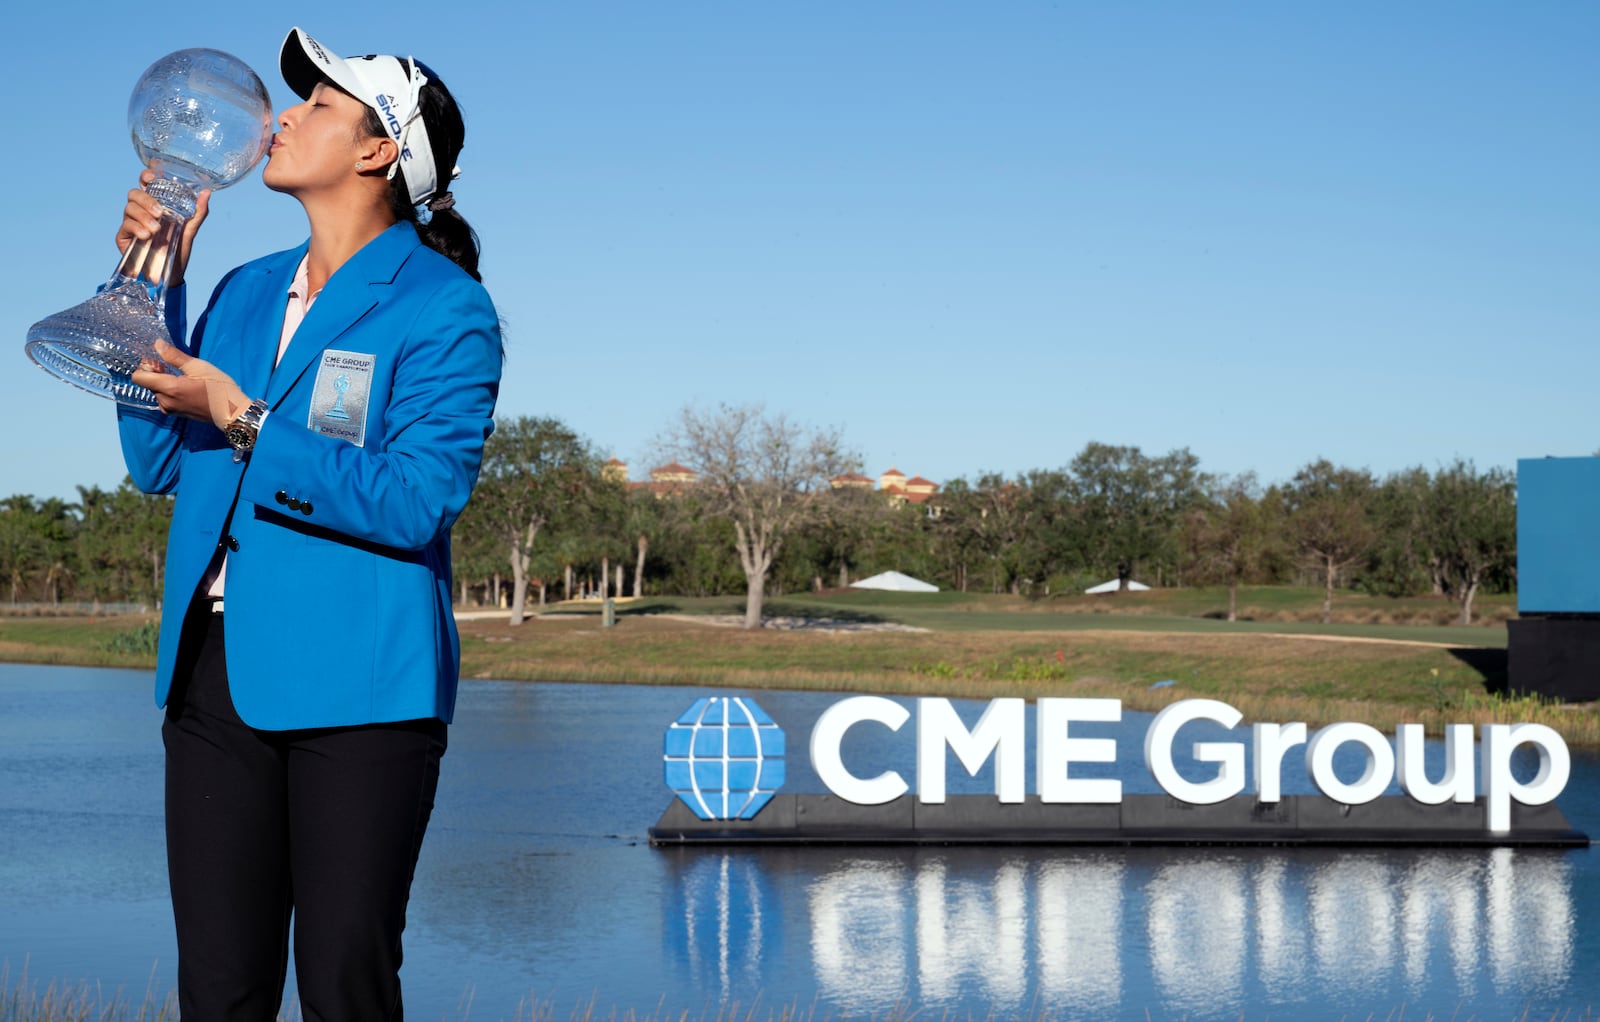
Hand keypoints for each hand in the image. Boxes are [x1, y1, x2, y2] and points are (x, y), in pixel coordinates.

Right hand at [116, 170, 210, 285]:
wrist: (172, 274)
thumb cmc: (178, 249)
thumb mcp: (190, 230)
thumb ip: (197, 212)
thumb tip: (207, 192)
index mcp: (154, 205)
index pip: (145, 185)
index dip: (145, 177)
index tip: (151, 177)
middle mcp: (140, 211)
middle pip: (134, 194)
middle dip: (146, 200)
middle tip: (160, 212)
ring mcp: (130, 223)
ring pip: (129, 208)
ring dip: (143, 216)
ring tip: (156, 229)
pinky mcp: (124, 237)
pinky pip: (125, 226)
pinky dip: (136, 228)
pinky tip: (146, 235)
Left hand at [132, 340, 250, 428]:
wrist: (233, 413)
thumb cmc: (219, 388)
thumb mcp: (199, 367)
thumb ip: (174, 356)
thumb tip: (157, 344)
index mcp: (169, 388)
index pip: (138, 377)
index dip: (145, 366)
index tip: (160, 362)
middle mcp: (164, 401)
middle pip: (148, 383)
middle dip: (156, 373)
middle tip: (176, 367)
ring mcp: (169, 409)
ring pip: (156, 390)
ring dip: (164, 382)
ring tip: (184, 378)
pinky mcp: (176, 413)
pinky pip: (164, 398)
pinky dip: (170, 391)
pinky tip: (186, 388)